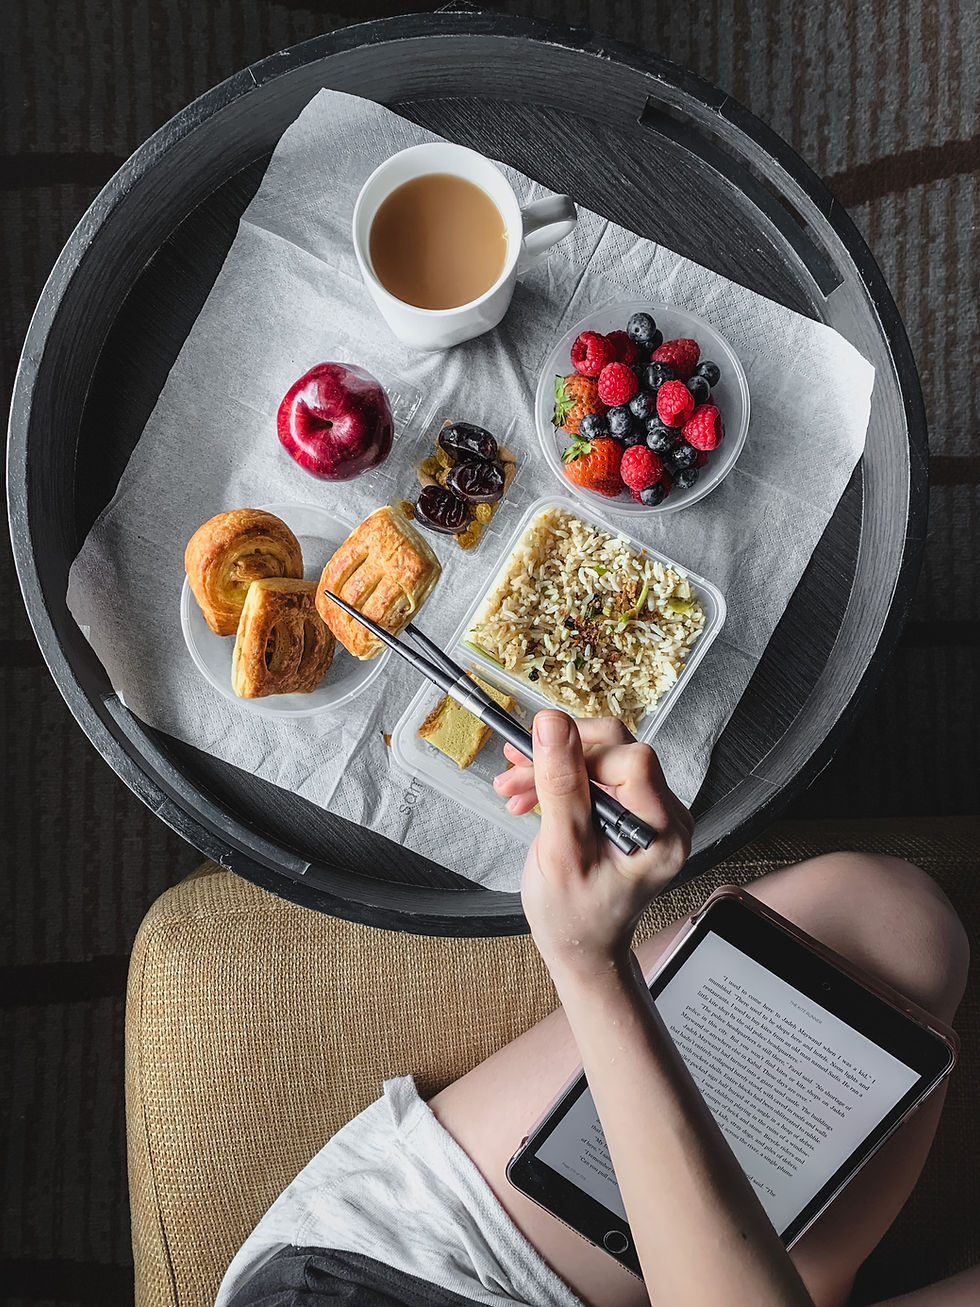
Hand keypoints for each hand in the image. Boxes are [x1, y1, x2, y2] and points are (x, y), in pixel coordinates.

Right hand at [493, 711, 692, 983]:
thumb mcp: (561, 852)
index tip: (539, 768)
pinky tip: (529, 796)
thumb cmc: (575, 916)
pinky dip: (560, 782)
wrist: (580, 945)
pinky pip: (596, 776)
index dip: (582, 756)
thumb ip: (560, 785)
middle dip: (559, 758)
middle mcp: (666, 816)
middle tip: (514, 771)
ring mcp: (650, 812)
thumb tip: (552, 723)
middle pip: (616, 750)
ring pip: (600, 759)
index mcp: (663, 831)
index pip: (631, 760)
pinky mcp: (630, 811)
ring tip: (512, 788)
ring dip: (551, 769)